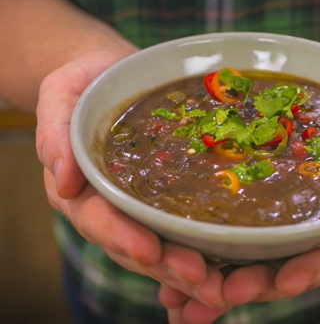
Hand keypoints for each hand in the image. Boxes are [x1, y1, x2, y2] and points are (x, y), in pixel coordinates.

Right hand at [35, 50, 227, 318]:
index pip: (97, 219)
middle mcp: (108, 205)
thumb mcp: (61, 92)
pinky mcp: (165, 198)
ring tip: (218, 282)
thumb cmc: (86, 81)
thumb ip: (55, 131)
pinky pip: (180, 227)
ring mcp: (138, 205)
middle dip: (164, 264)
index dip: (121, 237)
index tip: (149, 250)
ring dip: (185, 267)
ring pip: (160, 245)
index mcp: (79, 187)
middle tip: (199, 276)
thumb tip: (63, 180)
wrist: (114, 74)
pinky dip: (200, 247)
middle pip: (133, 244)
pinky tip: (227, 260)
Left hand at [158, 77, 319, 323]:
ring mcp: (281, 208)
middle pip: (284, 262)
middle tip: (214, 295)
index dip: (314, 268)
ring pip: (247, 251)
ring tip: (176, 295)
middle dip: (250, 284)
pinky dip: (197, 242)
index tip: (283, 282)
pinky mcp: (252, 190)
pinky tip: (165, 255)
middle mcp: (316, 220)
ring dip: (212, 277)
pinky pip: (223, 219)